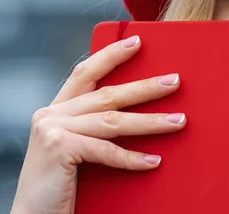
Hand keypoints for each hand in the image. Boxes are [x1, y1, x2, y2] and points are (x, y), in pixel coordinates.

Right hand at [10, 36, 185, 213]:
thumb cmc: (59, 187)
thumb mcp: (76, 149)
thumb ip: (94, 129)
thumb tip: (139, 113)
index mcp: (55, 110)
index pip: (86, 73)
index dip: (111, 55)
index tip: (137, 41)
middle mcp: (50, 114)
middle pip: (108, 94)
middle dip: (146, 87)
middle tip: (175, 81)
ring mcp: (51, 129)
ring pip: (113, 120)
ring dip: (151, 121)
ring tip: (179, 121)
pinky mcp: (57, 147)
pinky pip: (106, 150)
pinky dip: (132, 158)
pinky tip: (154, 161)